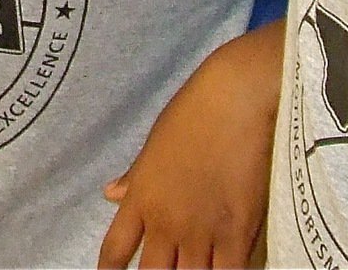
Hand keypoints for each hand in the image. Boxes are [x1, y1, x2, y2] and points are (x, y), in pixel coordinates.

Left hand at [97, 20, 284, 268]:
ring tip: (198, 267)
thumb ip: (136, 175)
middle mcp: (165, 222)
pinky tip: (227, 268)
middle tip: (170, 267)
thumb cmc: (196, 108)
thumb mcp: (157, 141)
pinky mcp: (236, 232)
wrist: (237, 95)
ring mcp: (200, 231)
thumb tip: (111, 193)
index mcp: (141, 198)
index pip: (114, 253)